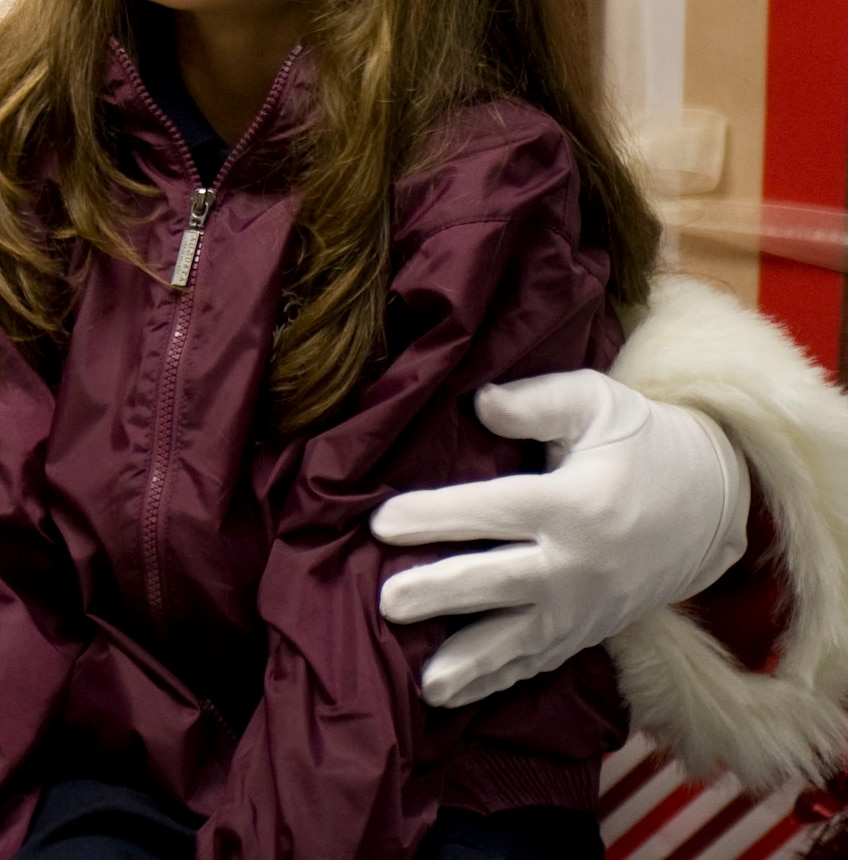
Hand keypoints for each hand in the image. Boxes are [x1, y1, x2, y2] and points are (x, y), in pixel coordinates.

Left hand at [371, 368, 749, 707]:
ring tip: (424, 685)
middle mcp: (578, 563)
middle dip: (442, 593)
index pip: (494, 511)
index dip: (437, 515)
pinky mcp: (589, 631)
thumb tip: (480, 403)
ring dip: (470, 663)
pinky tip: (456, 695)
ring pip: (520, 640)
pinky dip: (498, 681)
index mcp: (574, 503)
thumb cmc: (643, 441)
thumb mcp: (597, 402)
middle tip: (388, 602)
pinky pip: (539, 661)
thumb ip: (537, 402)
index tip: (382, 523)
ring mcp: (586, 607)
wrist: (715, 503)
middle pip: (500, 582)